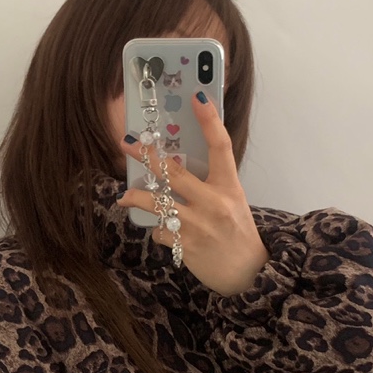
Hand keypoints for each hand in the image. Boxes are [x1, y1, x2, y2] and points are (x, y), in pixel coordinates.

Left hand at [116, 92, 269, 295]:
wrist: (248, 275)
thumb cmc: (237, 233)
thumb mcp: (233, 201)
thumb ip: (211, 183)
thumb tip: (178, 164)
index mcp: (230, 186)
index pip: (220, 146)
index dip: (209, 119)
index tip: (197, 96)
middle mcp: (214, 202)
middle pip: (174, 172)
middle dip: (147, 156)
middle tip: (128, 143)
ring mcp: (198, 224)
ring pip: (157, 203)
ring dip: (137, 197)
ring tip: (125, 196)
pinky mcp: (186, 245)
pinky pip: (160, 231)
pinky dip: (158, 230)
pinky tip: (164, 231)